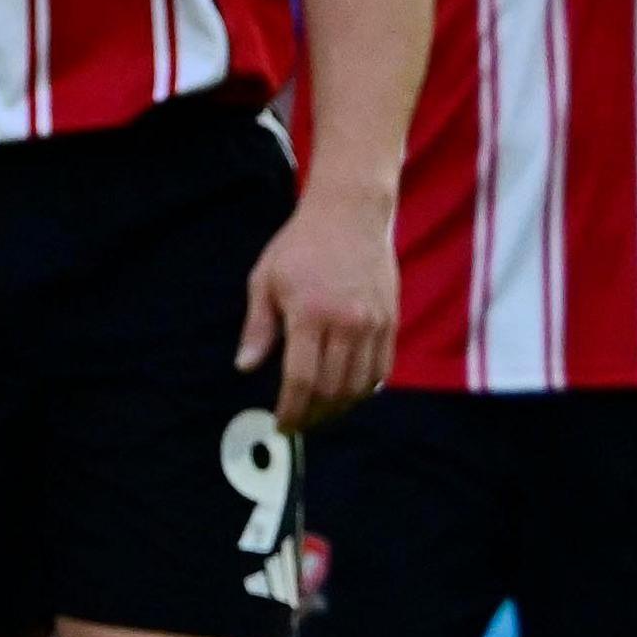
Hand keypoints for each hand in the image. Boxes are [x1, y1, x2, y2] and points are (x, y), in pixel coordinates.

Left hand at [241, 192, 397, 432]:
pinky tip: (347, 391)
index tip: (280, 423)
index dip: (290, 410)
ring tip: (321, 412)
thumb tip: (245, 367)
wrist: (350, 213)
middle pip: (333, 390)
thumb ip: (258, 328)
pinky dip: (365, 388)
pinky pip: (382, 369)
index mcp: (310, 314)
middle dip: (313, 416)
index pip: (301, 381)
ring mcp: (373, 323)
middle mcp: (346, 323)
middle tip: (298, 423)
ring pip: (360, 386)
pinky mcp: (391, 320)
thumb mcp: (266, 280)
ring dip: (339, 408)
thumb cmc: (301, 245)